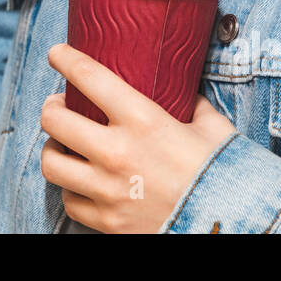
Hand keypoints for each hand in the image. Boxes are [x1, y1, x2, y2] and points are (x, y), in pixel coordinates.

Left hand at [39, 43, 236, 232]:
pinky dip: (71, 190)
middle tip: (58, 105)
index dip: (65, 58)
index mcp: (143, 121)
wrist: (230, 227)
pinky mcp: (107, 222)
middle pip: (54, 120)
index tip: (57, 53)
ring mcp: (108, 190)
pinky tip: (81, 182)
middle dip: (51, 107)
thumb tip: (183, 91)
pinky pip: (69, 201)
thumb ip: (192, 105)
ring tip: (63, 144)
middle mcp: (118, 153)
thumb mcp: (213, 128)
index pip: (89, 77)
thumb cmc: (224, 174)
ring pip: (51, 163)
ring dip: (53, 149)